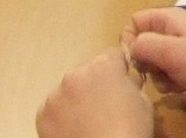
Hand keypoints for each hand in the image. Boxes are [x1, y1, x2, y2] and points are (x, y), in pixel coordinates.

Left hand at [36, 51, 151, 137]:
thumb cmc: (129, 131)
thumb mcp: (144, 102)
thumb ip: (131, 83)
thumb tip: (125, 80)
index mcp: (103, 66)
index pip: (113, 55)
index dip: (119, 69)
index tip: (122, 84)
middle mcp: (75, 74)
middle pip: (87, 71)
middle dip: (95, 84)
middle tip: (104, 107)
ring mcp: (55, 95)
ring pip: (68, 89)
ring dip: (76, 98)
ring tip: (86, 121)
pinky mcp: (41, 115)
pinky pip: (54, 108)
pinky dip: (62, 116)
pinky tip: (73, 130)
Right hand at [123, 8, 185, 109]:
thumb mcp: (172, 51)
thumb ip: (144, 45)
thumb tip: (130, 47)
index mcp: (169, 19)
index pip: (134, 21)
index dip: (130, 40)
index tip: (137, 60)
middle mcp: (174, 32)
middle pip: (143, 45)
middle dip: (145, 63)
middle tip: (158, 73)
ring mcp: (184, 51)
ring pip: (155, 64)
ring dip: (159, 77)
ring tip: (175, 82)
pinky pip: (170, 76)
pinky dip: (172, 84)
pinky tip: (183, 89)